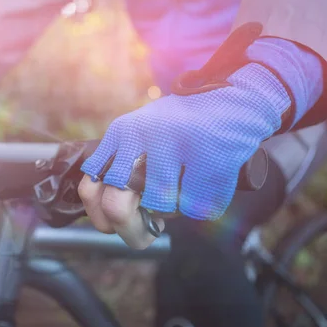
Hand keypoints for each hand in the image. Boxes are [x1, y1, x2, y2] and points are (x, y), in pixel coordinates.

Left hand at [78, 63, 290, 247]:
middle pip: (116, 207)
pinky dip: (206, 204)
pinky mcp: (209, 155)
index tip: (122, 215)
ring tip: (185, 189)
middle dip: (134, 226)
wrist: (236, 101)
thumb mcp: (142, 133)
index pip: (89, 190)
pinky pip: (196, 208)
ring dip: (175, 209)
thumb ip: (118, 162)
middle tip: (152, 219)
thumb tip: (104, 214)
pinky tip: (210, 186)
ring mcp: (175, 143)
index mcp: (122, 133)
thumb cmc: (185, 126)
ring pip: (160, 208)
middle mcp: (142, 135)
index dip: (103, 216)